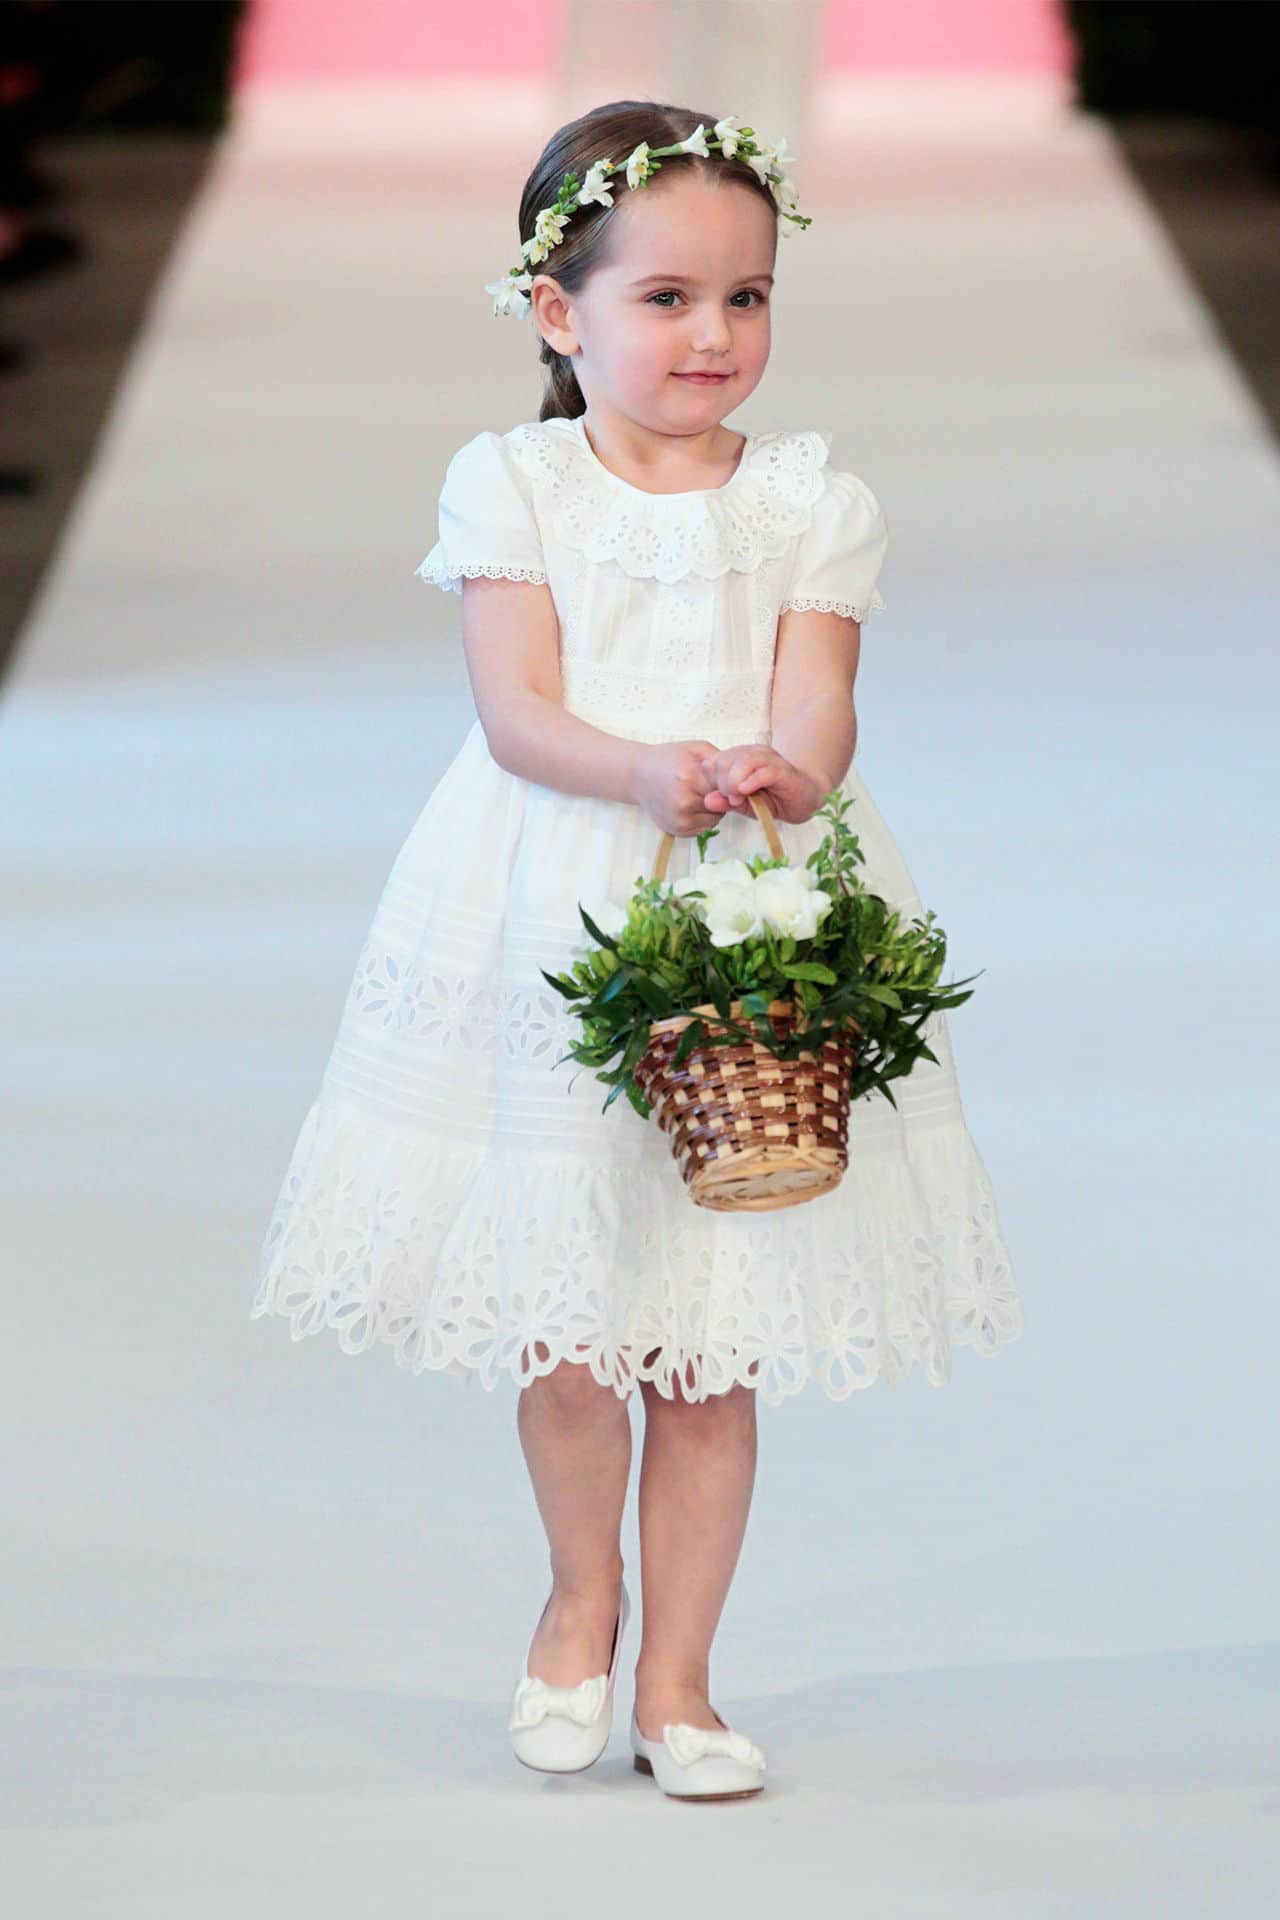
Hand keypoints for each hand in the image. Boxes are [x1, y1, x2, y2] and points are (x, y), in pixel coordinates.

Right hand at [631, 738, 723, 835]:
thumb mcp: (697, 749)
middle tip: (710, 784)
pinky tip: (692, 804)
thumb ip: (722, 761)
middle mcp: (683, 802)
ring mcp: (679, 819)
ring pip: (716, 817)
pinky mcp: (678, 831)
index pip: (727, 786)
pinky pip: (705, 827)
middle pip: (723, 804)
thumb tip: (744, 776)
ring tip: (699, 793)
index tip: (728, 778)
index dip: (731, 782)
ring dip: (715, 808)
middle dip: (723, 795)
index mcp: (689, 777)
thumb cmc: (669, 758)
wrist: (638, 775)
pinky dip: (704, 817)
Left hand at [699, 745, 826, 824]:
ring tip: (739, 798)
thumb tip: (708, 801)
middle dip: (722, 783)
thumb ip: (726, 801)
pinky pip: (764, 771)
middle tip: (732, 799)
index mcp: (740, 758)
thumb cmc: (774, 799)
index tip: (721, 796)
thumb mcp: (744, 804)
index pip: (713, 761)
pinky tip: (747, 792)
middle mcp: (753, 754)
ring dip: (734, 783)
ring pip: (742, 762)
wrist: (806, 799)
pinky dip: (752, 782)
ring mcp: (769, 760)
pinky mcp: (783, 770)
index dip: (712, 781)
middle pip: (724, 760)